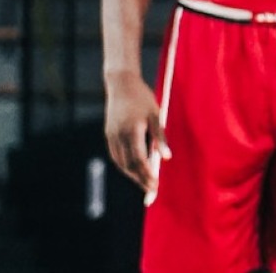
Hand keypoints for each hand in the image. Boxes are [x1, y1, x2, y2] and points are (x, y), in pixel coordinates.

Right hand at [103, 73, 167, 196]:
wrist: (121, 84)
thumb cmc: (142, 98)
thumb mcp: (157, 115)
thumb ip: (160, 137)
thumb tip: (167, 158)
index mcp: (131, 132)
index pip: (139, 161)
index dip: (146, 175)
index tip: (155, 186)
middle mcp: (118, 136)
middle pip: (128, 165)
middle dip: (140, 179)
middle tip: (151, 191)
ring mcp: (111, 136)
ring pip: (120, 162)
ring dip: (132, 174)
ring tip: (144, 183)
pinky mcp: (108, 134)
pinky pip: (116, 155)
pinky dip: (125, 165)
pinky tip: (133, 169)